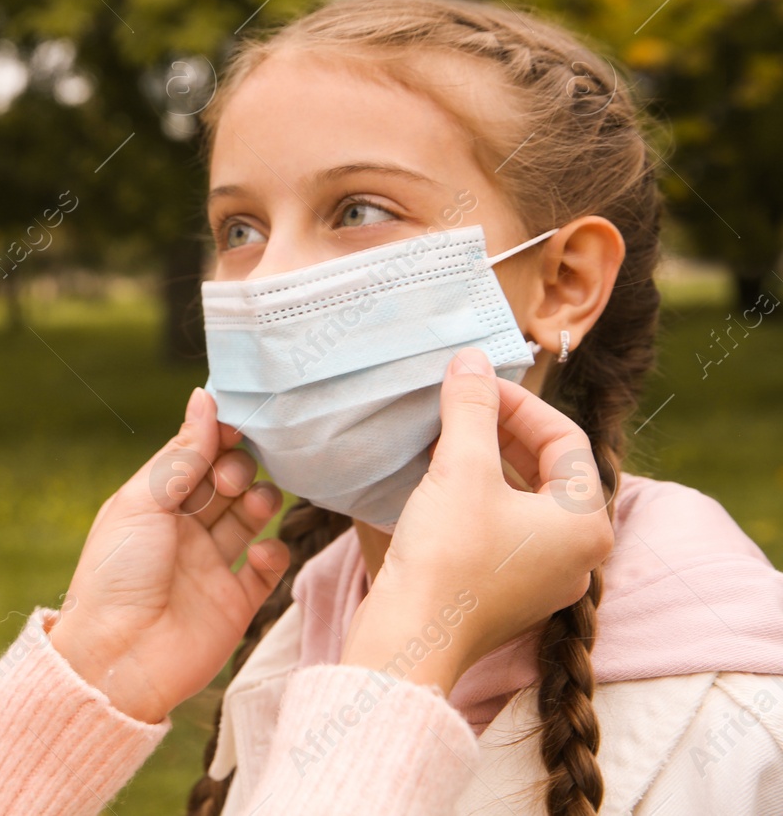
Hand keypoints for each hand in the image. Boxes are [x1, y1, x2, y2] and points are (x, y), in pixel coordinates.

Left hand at [50, 387, 289, 723]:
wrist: (118, 657)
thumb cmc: (116, 573)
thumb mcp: (143, 501)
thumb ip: (182, 453)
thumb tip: (204, 397)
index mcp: (153, 503)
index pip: (193, 456)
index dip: (216, 438)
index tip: (239, 422)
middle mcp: (183, 531)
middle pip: (225, 482)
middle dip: (236, 468)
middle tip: (231, 478)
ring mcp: (210, 566)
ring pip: (250, 517)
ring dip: (260, 501)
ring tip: (253, 502)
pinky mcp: (235, 602)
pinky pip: (266, 567)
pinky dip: (272, 550)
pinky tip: (261, 550)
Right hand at [342, 347, 613, 693]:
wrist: (411, 639)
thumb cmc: (448, 557)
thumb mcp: (462, 468)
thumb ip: (472, 407)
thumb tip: (472, 358)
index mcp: (586, 523)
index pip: (565, 439)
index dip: (517, 401)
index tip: (471, 383)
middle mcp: (578, 553)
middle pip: (547, 468)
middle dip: (500, 429)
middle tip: (456, 404)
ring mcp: (544, 577)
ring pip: (522, 498)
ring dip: (485, 460)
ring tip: (441, 437)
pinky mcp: (507, 591)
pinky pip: (503, 527)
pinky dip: (476, 496)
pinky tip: (436, 481)